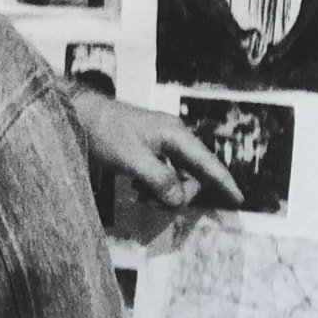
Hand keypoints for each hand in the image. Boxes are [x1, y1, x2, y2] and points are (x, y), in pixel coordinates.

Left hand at [68, 89, 243, 207]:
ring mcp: (159, 142)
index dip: (225, 182)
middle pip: (192, 174)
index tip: (239, 200)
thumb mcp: (133, 159)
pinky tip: (138, 190)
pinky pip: (162, 173)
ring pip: (176, 176)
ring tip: (141, 197)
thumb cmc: (106, 132)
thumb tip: (180, 200)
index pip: (208, 162)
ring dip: (164, 192)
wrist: (79, 114)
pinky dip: (154, 187)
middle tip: (152, 203)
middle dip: (179, 194)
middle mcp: (173, 137)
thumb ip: (160, 180)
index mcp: (175, 134)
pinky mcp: (146, 149)